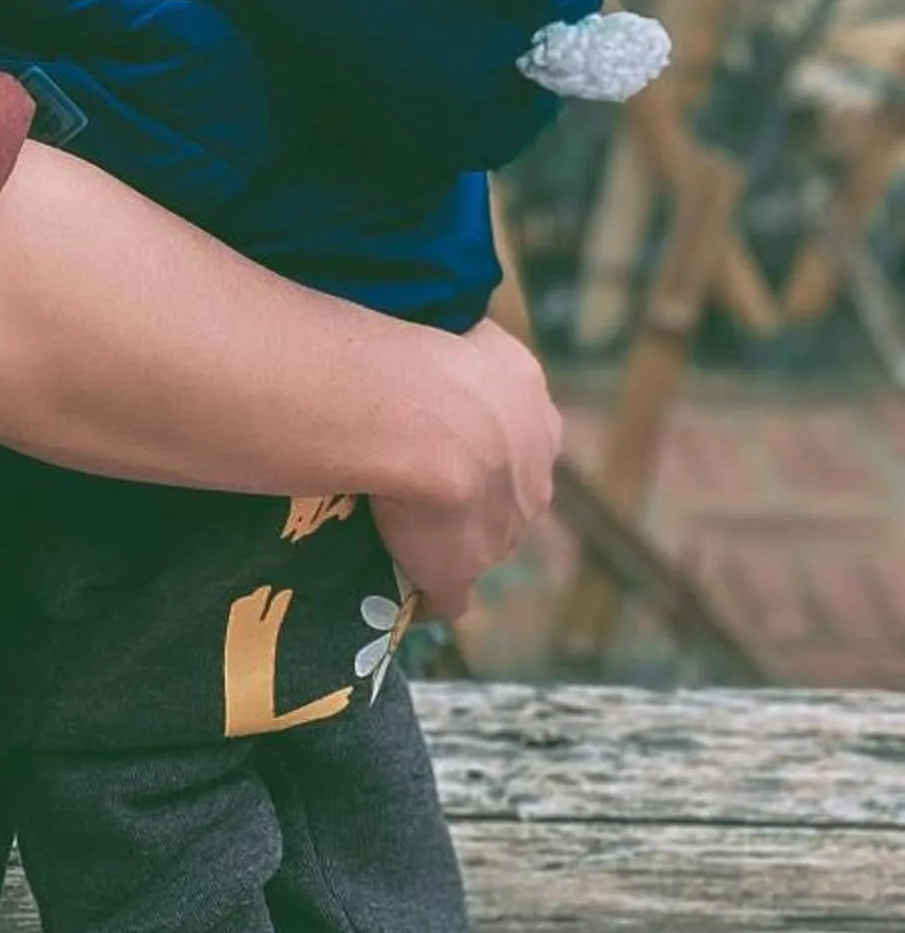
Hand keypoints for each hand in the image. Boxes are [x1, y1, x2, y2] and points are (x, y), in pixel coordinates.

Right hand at [371, 318, 559, 623]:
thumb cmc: (440, 357)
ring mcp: (502, 534)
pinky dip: (426, 593)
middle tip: (415, 470)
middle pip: (506, 491)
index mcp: (540, 420)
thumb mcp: (479, 336)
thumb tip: (459, 352)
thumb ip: (480, 357)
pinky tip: (395, 584)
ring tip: (392, 516)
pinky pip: (446, 596)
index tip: (442, 427)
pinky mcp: (459, 574)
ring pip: (479, 538)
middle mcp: (535, 479)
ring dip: (446, 534)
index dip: (481, 435)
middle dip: (473, 487)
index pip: (518, 436)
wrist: (427, 415)